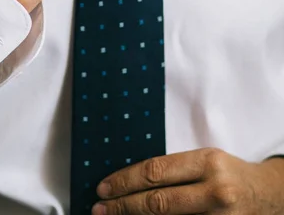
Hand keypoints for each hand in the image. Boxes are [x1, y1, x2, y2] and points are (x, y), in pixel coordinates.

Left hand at [93, 148, 283, 214]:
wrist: (268, 195)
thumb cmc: (230, 174)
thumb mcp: (205, 160)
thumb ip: (175, 169)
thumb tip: (133, 179)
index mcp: (207, 162)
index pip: (156, 171)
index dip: (126, 180)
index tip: (104, 187)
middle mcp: (214, 191)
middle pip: (157, 202)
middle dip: (123, 205)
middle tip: (101, 208)